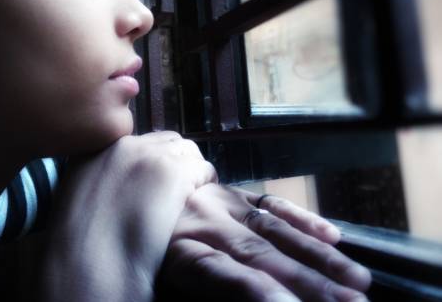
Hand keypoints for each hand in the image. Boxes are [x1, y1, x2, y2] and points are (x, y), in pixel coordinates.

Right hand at [35, 132, 217, 301]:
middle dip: (177, 160)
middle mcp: (124, 145)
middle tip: (181, 186)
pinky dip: (206, 181)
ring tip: (193, 192)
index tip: (159, 179)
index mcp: (98, 148)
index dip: (154, 159)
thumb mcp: (77, 196)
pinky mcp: (173, 172)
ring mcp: (149, 155)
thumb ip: (99, 179)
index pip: (139, 141)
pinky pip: (203, 168)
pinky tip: (200, 200)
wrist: (91, 260)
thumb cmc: (81, 242)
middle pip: (166, 140)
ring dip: (193, 169)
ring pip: (188, 150)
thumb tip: (119, 185)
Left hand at [157, 184, 370, 301]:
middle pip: (260, 256)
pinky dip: (299, 218)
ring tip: (356, 280)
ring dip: (317, 255)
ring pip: (272, 229)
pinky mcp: (228, 191)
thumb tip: (259, 289)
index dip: (261, 292)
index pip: (227, 276)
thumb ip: (208, 282)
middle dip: (308, 282)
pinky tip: (331, 234)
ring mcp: (219, 203)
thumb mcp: (161, 277)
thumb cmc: (141, 252)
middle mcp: (204, 224)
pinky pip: (266, 201)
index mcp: (181, 251)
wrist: (126, 193)